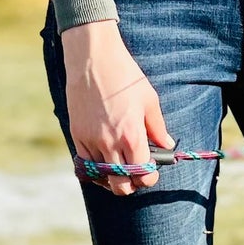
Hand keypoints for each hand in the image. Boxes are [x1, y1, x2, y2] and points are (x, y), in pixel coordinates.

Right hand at [60, 19, 172, 196]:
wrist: (93, 59)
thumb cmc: (125, 76)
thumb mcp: (149, 100)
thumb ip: (158, 128)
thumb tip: (166, 145)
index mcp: (132, 135)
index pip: (143, 175)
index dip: (150, 178)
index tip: (151, 170)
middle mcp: (110, 143)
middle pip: (121, 185)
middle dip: (131, 185)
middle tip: (136, 173)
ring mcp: (91, 141)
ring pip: (101, 178)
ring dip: (112, 177)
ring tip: (120, 167)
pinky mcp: (77, 135)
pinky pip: (85, 165)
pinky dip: (95, 169)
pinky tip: (104, 161)